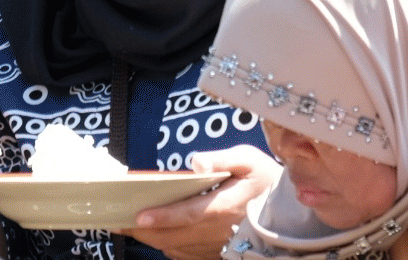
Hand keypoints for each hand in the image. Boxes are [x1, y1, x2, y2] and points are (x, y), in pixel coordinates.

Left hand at [121, 146, 277, 258]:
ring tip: (129, 226)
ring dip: (152, 239)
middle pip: (174, 236)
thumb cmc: (268, 180)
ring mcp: (217, 247)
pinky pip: (186, 255)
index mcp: (226, 208)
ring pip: (176, 248)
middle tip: (117, 221)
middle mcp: (219, 233)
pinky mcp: (218, 254)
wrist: (291, 212)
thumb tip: (196, 161)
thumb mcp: (250, 159)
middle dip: (144, 230)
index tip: (138, 215)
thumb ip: (222, 158)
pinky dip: (168, 246)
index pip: (188, 214)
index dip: (163, 216)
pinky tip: (157, 234)